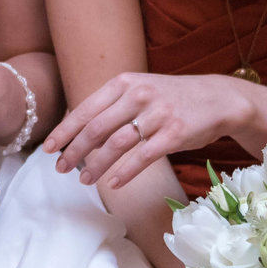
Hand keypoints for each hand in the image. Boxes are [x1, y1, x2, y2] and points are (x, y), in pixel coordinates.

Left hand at [45, 71, 258, 190]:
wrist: (218, 98)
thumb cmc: (173, 99)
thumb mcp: (141, 90)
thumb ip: (113, 106)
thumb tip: (78, 132)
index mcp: (125, 83)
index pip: (85, 109)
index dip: (64, 131)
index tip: (48, 148)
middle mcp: (138, 95)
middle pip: (96, 128)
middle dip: (74, 151)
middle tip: (61, 169)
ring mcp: (157, 114)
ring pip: (116, 144)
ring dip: (96, 165)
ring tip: (84, 180)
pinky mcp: (174, 134)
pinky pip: (142, 157)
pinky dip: (125, 173)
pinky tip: (113, 184)